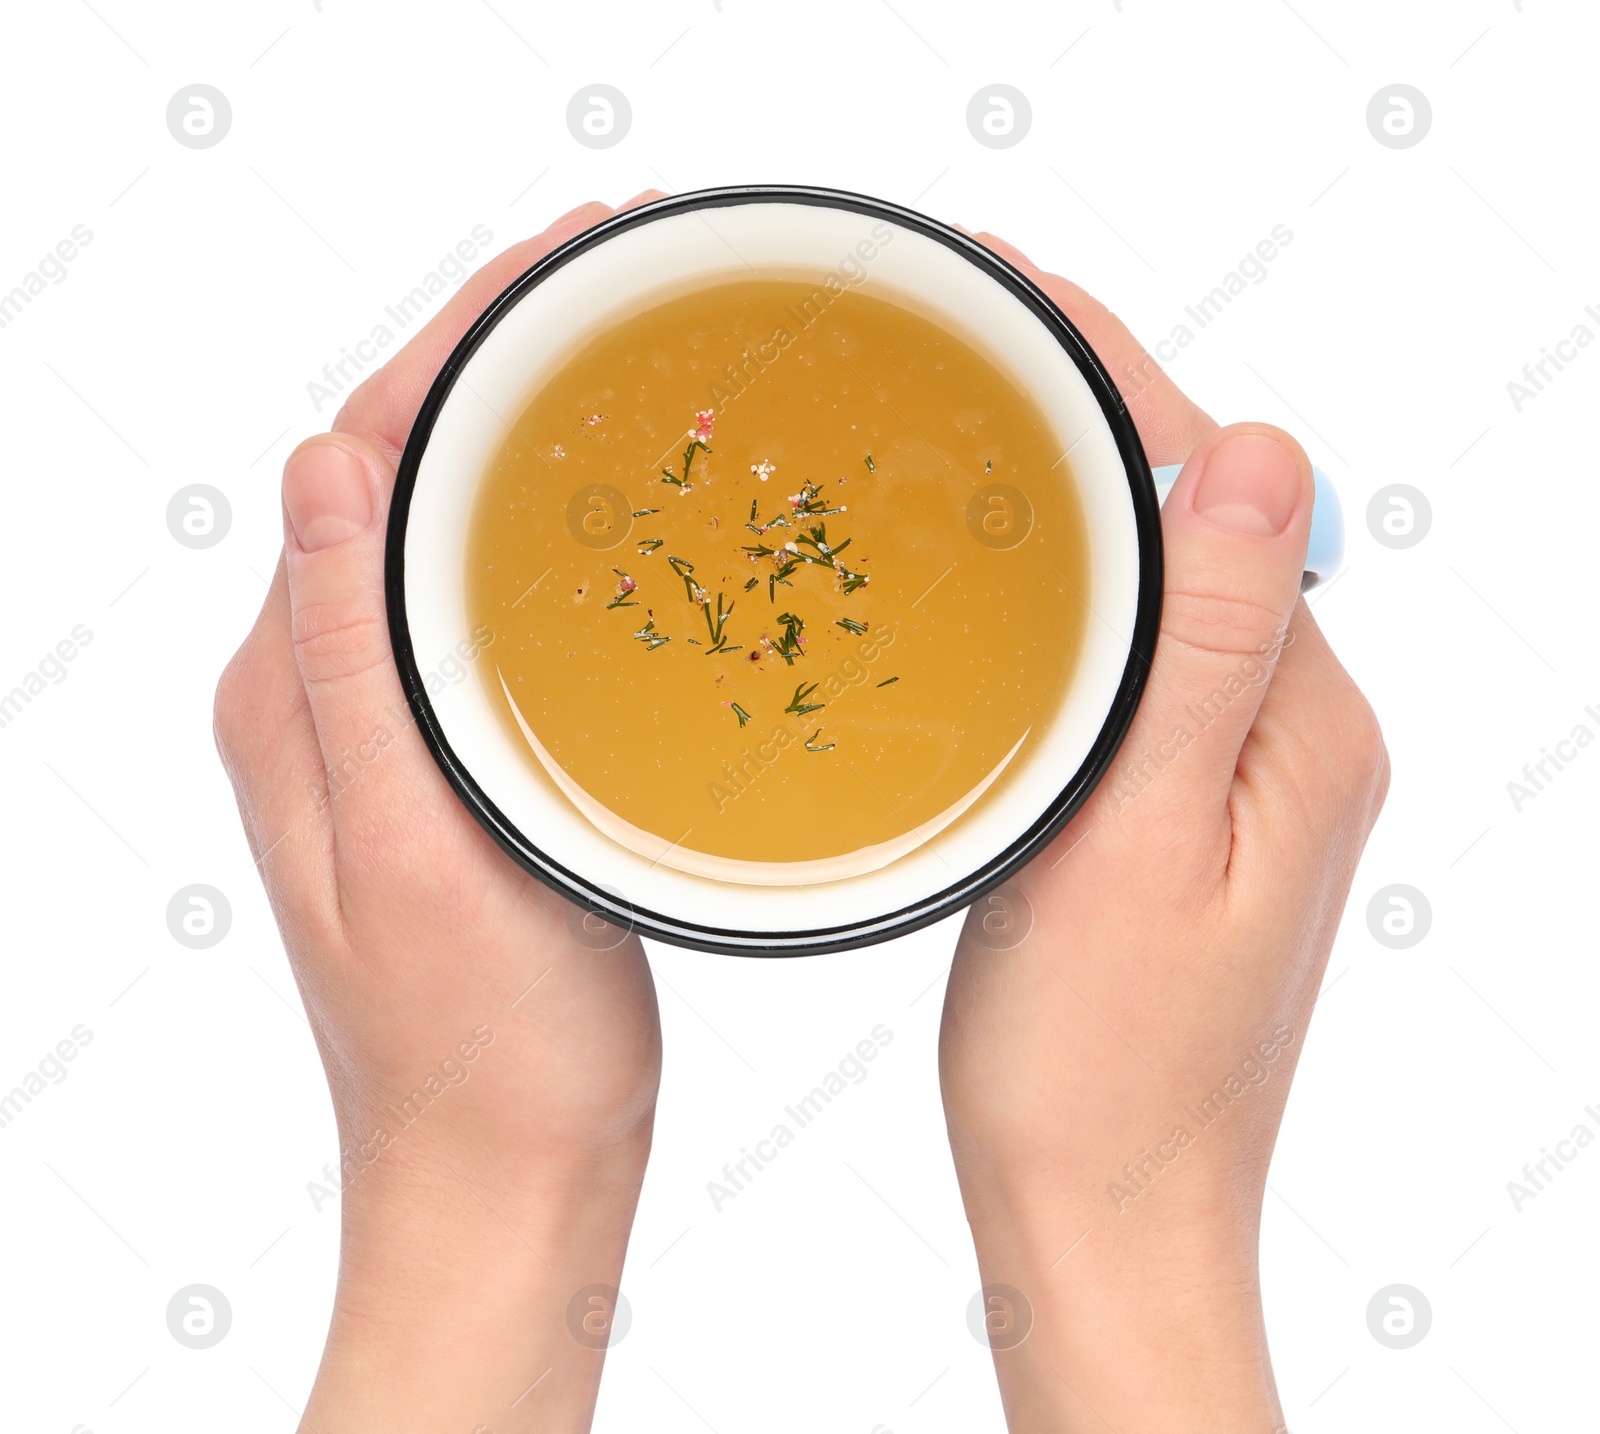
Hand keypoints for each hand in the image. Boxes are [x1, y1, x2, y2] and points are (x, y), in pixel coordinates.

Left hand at [214, 195, 667, 1431]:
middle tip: (614, 279)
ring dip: (521, 431)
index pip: (353, 462)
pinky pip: (484, 603)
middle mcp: (325, 693)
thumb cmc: (475, 1050)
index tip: (555, 260)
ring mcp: (389, 724)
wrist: (501, 1170)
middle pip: (395, 472)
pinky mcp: (453, 759)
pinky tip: (623, 512)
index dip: (449, 340)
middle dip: (493, 356)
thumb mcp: (410, 852)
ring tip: (625, 356)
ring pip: (445, 529)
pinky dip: (546, 528)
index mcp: (295, 699)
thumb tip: (320, 466)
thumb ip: (351, 663)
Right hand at [939, 236, 1388, 1431]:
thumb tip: (1265, 452)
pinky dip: (1073, 593)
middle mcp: (1296, 733)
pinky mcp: (1190, 808)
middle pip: (1201, 518)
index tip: (1015, 290)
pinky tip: (998, 577)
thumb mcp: (1138, 848)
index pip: (1223, 492)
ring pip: (1167, 582)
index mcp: (1303, 728)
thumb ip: (1206, 652)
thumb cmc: (1102, 1071)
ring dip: (1079, 497)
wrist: (1107, 1212)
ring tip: (967, 419)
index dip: (1119, 377)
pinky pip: (1141, 656)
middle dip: (1092, 413)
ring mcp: (1247, 771)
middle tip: (965, 333)